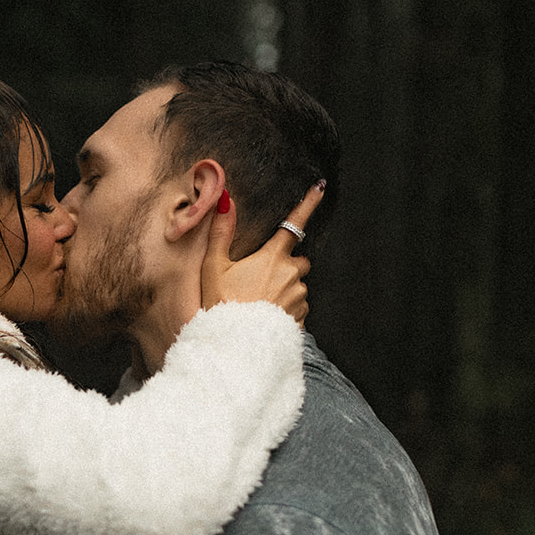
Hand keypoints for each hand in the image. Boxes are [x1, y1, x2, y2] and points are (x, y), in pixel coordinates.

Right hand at [200, 183, 323, 322]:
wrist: (234, 346)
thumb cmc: (221, 305)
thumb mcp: (214, 267)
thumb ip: (221, 233)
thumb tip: (226, 200)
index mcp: (273, 257)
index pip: (294, 224)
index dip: (308, 204)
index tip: (320, 188)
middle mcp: (292, 275)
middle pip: (299, 260)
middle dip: (287, 264)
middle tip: (260, 278)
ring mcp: (299, 297)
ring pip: (298, 286)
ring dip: (285, 289)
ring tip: (259, 303)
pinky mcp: (301, 319)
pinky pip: (298, 308)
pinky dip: (286, 309)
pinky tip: (266, 317)